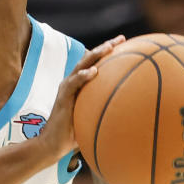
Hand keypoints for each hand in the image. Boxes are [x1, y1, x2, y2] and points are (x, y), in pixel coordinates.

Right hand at [35, 36, 127, 164]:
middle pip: (90, 59)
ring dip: (95, 55)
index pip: (95, 64)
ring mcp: (66, 88)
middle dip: (106, 47)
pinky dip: (82, 76)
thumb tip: (129, 115)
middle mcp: (72, 82)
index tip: (126, 44)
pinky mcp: (62, 98)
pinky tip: (94, 71)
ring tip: (109, 48)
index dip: (108, 53)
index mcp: (80, 85)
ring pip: (81, 66)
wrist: (53, 144)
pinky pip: (73, 84)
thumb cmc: (74, 135)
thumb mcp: (93, 119)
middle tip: (121, 39)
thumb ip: (105, 112)